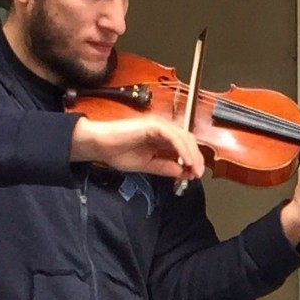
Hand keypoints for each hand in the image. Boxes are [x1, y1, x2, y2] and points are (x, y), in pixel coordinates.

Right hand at [71, 112, 205, 181]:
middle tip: (198, 174)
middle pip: (187, 140)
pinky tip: (186, 161)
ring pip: (183, 137)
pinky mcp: (153, 125)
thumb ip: (165, 167)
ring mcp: (158, 125)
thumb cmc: (118, 152)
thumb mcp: (148, 165)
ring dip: (192, 154)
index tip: (195, 175)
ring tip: (195, 170)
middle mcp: (162, 129)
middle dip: (196, 158)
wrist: (100, 146)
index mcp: (160, 138)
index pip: (184, 146)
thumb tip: (183, 172)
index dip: (193, 160)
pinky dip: (182, 149)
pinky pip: (173, 136)